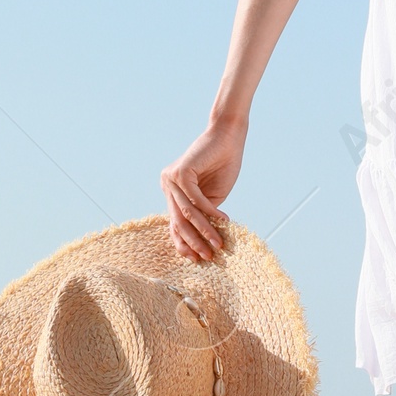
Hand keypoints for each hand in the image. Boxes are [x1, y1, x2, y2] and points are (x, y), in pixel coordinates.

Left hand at [161, 116, 243, 262]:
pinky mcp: (181, 172)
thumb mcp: (213, 196)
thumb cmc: (223, 164)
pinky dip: (209, 212)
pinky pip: (194, 199)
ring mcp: (171, 178)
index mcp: (172, 191)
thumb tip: (203, 237)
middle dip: (193, 241)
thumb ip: (204, 213)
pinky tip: (222, 220)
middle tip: (207, 257)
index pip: (174, 222)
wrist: (228, 137)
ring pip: (186, 213)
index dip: (184, 242)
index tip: (196, 259)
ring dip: (203, 231)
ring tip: (217, 244)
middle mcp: (167, 184)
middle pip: (177, 221)